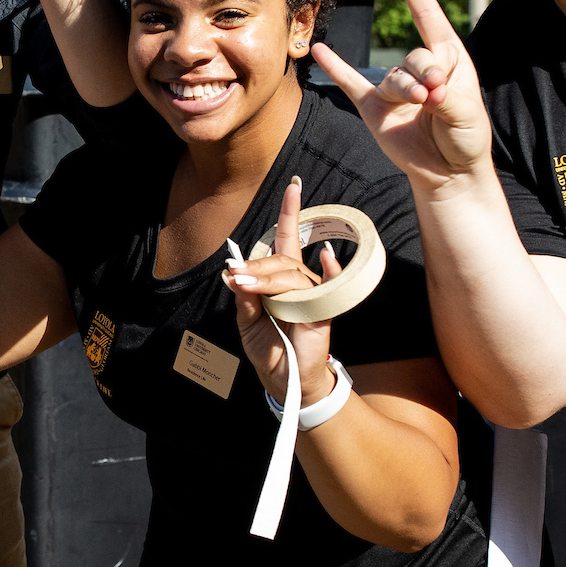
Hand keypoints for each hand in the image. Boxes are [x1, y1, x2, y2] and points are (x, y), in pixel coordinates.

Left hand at [224, 178, 339, 404]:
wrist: (284, 380)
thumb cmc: (269, 349)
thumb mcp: (247, 323)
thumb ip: (244, 297)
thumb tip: (234, 272)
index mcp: (281, 280)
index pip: (286, 239)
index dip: (289, 213)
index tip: (293, 186)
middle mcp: (300, 282)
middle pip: (281, 260)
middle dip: (256, 266)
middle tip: (236, 277)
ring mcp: (313, 295)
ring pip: (292, 274)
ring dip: (266, 277)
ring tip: (245, 284)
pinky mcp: (324, 312)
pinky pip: (328, 285)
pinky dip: (331, 270)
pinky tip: (328, 255)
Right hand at [310, 0, 493, 190]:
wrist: (449, 173)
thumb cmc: (466, 138)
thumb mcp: (467, 113)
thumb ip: (445, 95)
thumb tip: (421, 86)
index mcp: (449, 60)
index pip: (430, 20)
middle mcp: (421, 69)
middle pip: (415, 57)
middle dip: (426, 74)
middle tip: (436, 96)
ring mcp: (395, 89)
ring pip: (393, 79)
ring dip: (406, 90)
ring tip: (423, 104)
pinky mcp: (375, 109)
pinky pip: (351, 85)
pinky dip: (336, 68)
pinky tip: (321, 51)